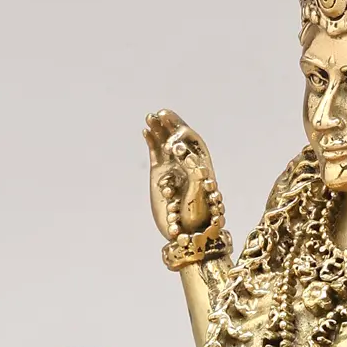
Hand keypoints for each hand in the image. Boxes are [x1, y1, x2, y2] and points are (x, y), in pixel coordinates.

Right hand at [144, 109, 218, 238]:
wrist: (188, 232)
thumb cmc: (200, 214)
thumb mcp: (200, 192)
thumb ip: (194, 171)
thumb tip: (184, 156)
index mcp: (201, 163)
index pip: (191, 140)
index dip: (182, 131)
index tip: (173, 134)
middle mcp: (186, 163)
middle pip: (177, 137)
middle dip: (170, 124)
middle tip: (161, 113)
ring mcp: (172, 167)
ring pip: (164, 142)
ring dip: (159, 129)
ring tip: (150, 117)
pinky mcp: (159, 173)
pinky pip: (155, 152)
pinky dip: (151, 141)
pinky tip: (146, 131)